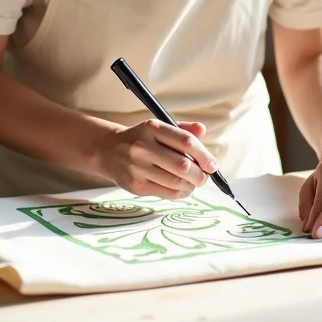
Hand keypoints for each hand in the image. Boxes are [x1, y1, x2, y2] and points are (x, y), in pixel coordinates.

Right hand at [102, 119, 217, 199]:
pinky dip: (180, 193)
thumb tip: (203, 129)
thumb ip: (182, 129)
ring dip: (191, 185)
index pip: (186, 142)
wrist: (108, 150)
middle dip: (200, 174)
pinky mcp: (135, 186)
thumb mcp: (158, 128)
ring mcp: (138, 167)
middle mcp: (144, 147)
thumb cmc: (141, 138)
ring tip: (194, 183)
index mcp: (153, 128)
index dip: (204, 155)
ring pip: (175, 182)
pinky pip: (166, 193)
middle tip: (205, 176)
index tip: (212, 164)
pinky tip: (183, 189)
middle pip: (182, 165)